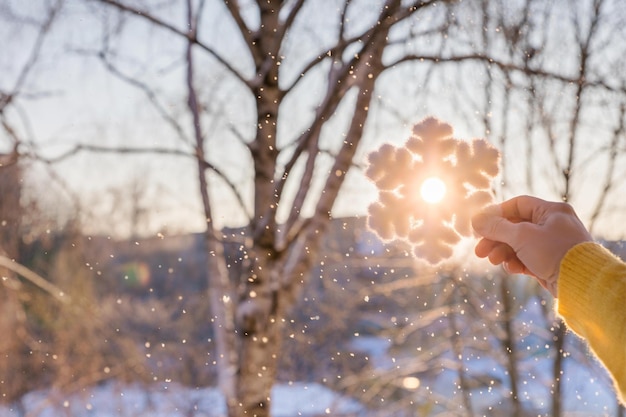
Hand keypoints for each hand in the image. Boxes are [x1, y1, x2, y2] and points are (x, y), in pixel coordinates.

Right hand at [471, 195, 592, 296]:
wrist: (581, 283)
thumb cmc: (554, 253)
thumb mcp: (521, 236)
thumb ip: (497, 227)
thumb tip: (475, 219)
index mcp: (551, 211)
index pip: (517, 205)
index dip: (497, 214)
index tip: (481, 225)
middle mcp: (553, 224)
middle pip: (515, 227)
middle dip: (496, 239)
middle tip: (480, 251)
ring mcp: (552, 244)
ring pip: (519, 244)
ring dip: (503, 252)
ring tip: (493, 261)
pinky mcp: (551, 261)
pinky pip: (528, 258)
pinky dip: (517, 262)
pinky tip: (512, 269)